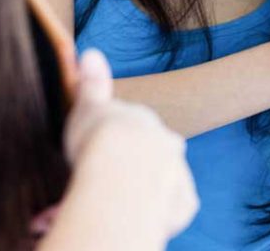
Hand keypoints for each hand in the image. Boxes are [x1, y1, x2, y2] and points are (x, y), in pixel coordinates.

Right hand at [53, 50, 197, 243]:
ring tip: (116, 204)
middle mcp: (168, 143)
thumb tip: (90, 51)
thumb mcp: (87, 105)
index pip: (134, 127)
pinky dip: (156, 215)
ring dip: (144, 191)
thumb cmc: (99, 137)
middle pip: (153, 154)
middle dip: (135, 166)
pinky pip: (171, 210)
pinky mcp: (181, 204)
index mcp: (145, 119)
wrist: (120, 172)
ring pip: (162, 183)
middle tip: (107, 182)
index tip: (98, 154)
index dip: (116, 141)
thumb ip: (90, 82)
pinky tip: (134, 217)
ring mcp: (177, 173)